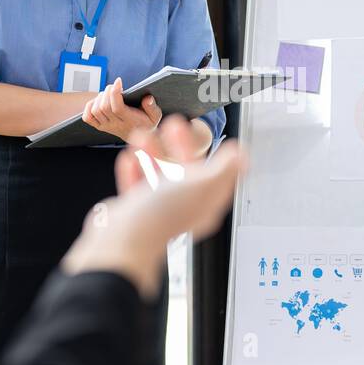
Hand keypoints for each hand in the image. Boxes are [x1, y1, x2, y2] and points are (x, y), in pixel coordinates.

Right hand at [60, 115, 244, 300]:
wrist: (122, 239)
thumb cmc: (161, 215)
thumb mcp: (200, 185)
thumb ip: (222, 170)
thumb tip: (241, 157)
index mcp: (203, 204)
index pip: (215, 177)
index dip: (216, 157)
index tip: (212, 138)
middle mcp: (182, 208)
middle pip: (186, 172)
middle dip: (180, 146)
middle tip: (174, 125)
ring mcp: (157, 210)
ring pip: (158, 175)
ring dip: (152, 153)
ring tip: (143, 136)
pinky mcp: (133, 212)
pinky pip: (135, 186)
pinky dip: (133, 170)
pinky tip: (129, 158)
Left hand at [82, 77, 161, 141]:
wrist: (140, 139)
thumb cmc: (147, 123)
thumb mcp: (155, 116)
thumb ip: (152, 107)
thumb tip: (147, 99)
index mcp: (129, 121)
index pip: (117, 107)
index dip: (115, 93)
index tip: (119, 81)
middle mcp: (115, 125)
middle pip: (104, 107)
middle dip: (107, 92)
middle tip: (114, 86)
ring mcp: (106, 127)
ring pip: (95, 110)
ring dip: (99, 97)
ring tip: (108, 93)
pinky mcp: (100, 127)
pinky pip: (87, 117)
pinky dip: (89, 107)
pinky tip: (97, 101)